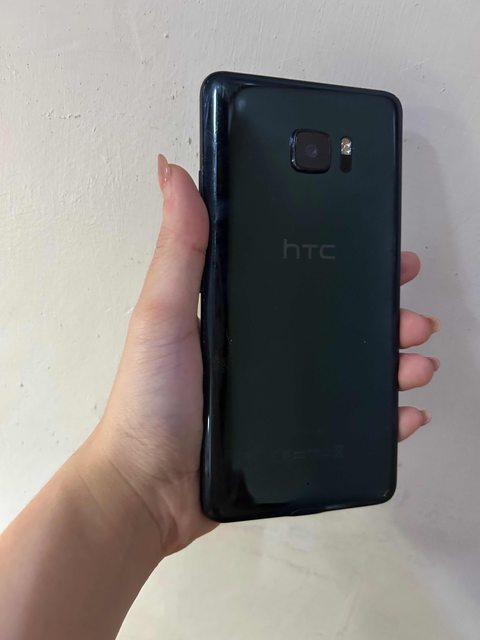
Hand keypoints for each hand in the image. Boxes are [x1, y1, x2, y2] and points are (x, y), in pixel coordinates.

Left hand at [92, 155, 439, 556]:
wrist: (151, 489)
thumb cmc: (150, 401)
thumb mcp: (162, 314)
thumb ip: (178, 247)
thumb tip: (171, 171)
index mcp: (241, 312)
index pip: (302, 275)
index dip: (344, 259)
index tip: (380, 247)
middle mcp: (267, 348)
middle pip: (338, 320)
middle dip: (382, 310)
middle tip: (410, 306)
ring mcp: (284, 391)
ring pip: (354, 367)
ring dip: (393, 358)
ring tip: (417, 358)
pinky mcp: (295, 434)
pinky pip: (352, 421)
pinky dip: (384, 414)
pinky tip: (406, 410)